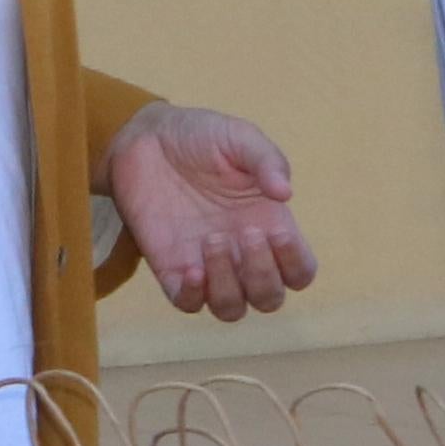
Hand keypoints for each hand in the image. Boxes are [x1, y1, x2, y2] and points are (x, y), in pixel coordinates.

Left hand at [110, 105, 313, 320]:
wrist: (145, 138)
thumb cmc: (200, 137)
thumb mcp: (239, 138)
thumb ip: (267, 160)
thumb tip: (285, 193)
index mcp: (268, 226)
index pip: (299, 271)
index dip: (296, 263)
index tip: (277, 231)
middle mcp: (241, 254)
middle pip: (269, 298)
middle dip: (263, 276)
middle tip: (247, 233)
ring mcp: (206, 265)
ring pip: (231, 308)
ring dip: (228, 285)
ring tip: (212, 239)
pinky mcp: (171, 268)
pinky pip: (188, 304)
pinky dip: (194, 295)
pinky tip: (192, 267)